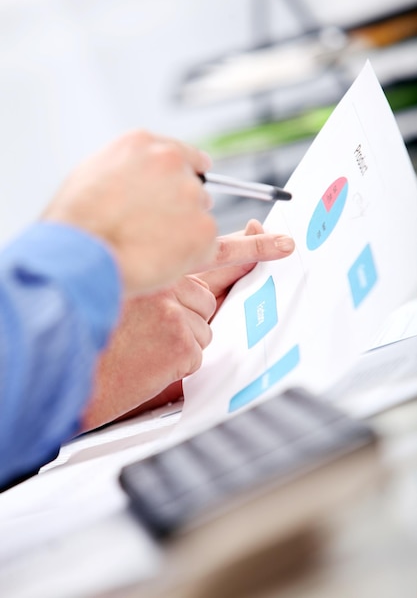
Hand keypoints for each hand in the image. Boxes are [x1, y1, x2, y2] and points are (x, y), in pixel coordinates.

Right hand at [43, 130, 216, 294]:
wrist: (78, 255)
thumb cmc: (75, 224)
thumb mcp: (92, 176)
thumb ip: (127, 171)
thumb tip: (140, 182)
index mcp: (142, 144)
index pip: (181, 154)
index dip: (185, 173)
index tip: (192, 181)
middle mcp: (170, 162)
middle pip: (193, 186)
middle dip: (180, 207)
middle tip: (153, 231)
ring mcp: (190, 194)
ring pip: (198, 216)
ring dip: (183, 232)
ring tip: (148, 248)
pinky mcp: (203, 228)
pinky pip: (204, 245)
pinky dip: (189, 256)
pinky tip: (158, 261)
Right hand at [81, 220, 293, 429]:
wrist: (67, 359)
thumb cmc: (95, 324)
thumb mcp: (124, 284)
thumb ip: (162, 272)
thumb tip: (202, 265)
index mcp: (156, 262)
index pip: (215, 250)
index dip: (252, 246)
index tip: (276, 239)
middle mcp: (169, 279)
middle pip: (209, 299)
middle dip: (188, 315)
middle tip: (159, 326)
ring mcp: (177, 308)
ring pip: (204, 325)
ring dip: (181, 338)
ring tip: (143, 342)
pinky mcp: (181, 339)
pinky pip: (197, 350)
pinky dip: (177, 360)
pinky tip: (148, 356)